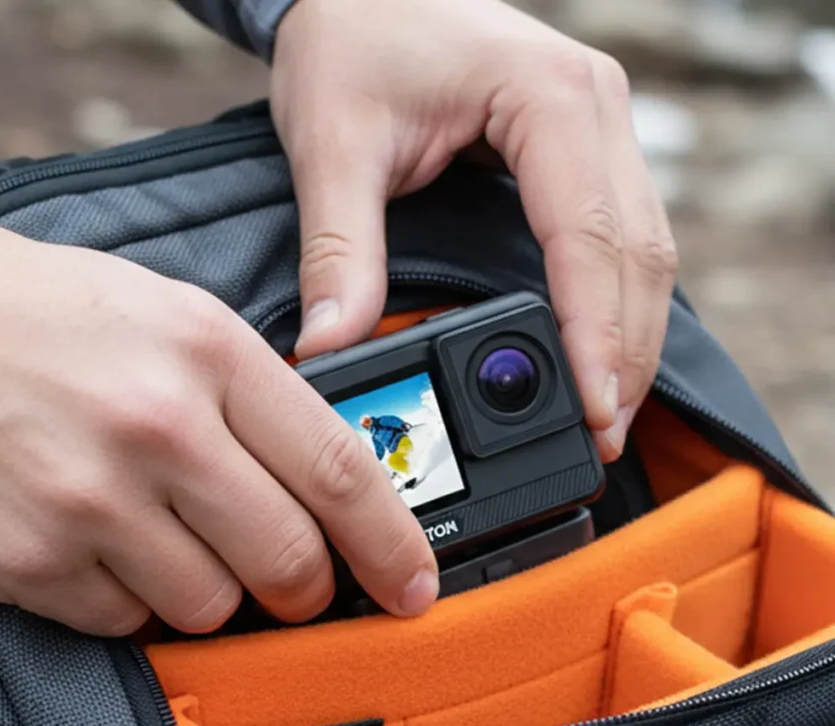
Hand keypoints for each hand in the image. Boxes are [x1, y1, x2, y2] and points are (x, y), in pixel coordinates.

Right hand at [0, 217, 437, 634]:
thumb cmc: (20, 311)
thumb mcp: (158, 310)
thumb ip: (246, 390)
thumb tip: (319, 473)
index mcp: (204, 351)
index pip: (340, 469)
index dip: (393, 544)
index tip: (414, 585)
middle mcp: (157, 427)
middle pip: (289, 560)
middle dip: (304, 587)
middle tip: (289, 578)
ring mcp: (90, 501)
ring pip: (209, 607)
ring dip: (207, 591)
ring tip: (159, 537)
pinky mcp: (29, 562)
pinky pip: (122, 623)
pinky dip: (126, 601)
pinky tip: (94, 544)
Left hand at [271, 0, 678, 460]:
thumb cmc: (352, 37)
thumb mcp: (334, 143)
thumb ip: (340, 249)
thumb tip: (330, 346)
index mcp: (547, 98)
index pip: (590, 236)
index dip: (596, 334)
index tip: (592, 409)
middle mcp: (594, 108)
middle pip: (639, 252)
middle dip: (626, 353)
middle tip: (604, 436)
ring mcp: (599, 126)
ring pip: (645, 249)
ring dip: (633, 337)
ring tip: (608, 413)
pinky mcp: (584, 150)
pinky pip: (623, 237)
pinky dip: (618, 303)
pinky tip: (600, 353)